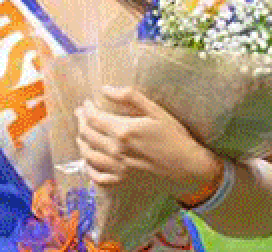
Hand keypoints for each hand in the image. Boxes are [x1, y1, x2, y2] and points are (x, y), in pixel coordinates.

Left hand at [75, 86, 221, 201]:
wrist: (190, 169)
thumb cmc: (175, 137)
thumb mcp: (156, 111)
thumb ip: (129, 97)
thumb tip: (105, 89)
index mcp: (123, 131)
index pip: (93, 118)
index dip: (86, 109)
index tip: (86, 103)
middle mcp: (115, 151)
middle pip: (87, 135)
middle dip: (81, 122)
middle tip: (81, 115)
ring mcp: (117, 169)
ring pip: (88, 155)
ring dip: (81, 142)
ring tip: (82, 134)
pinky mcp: (121, 183)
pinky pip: (97, 177)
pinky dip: (88, 169)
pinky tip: (89, 162)